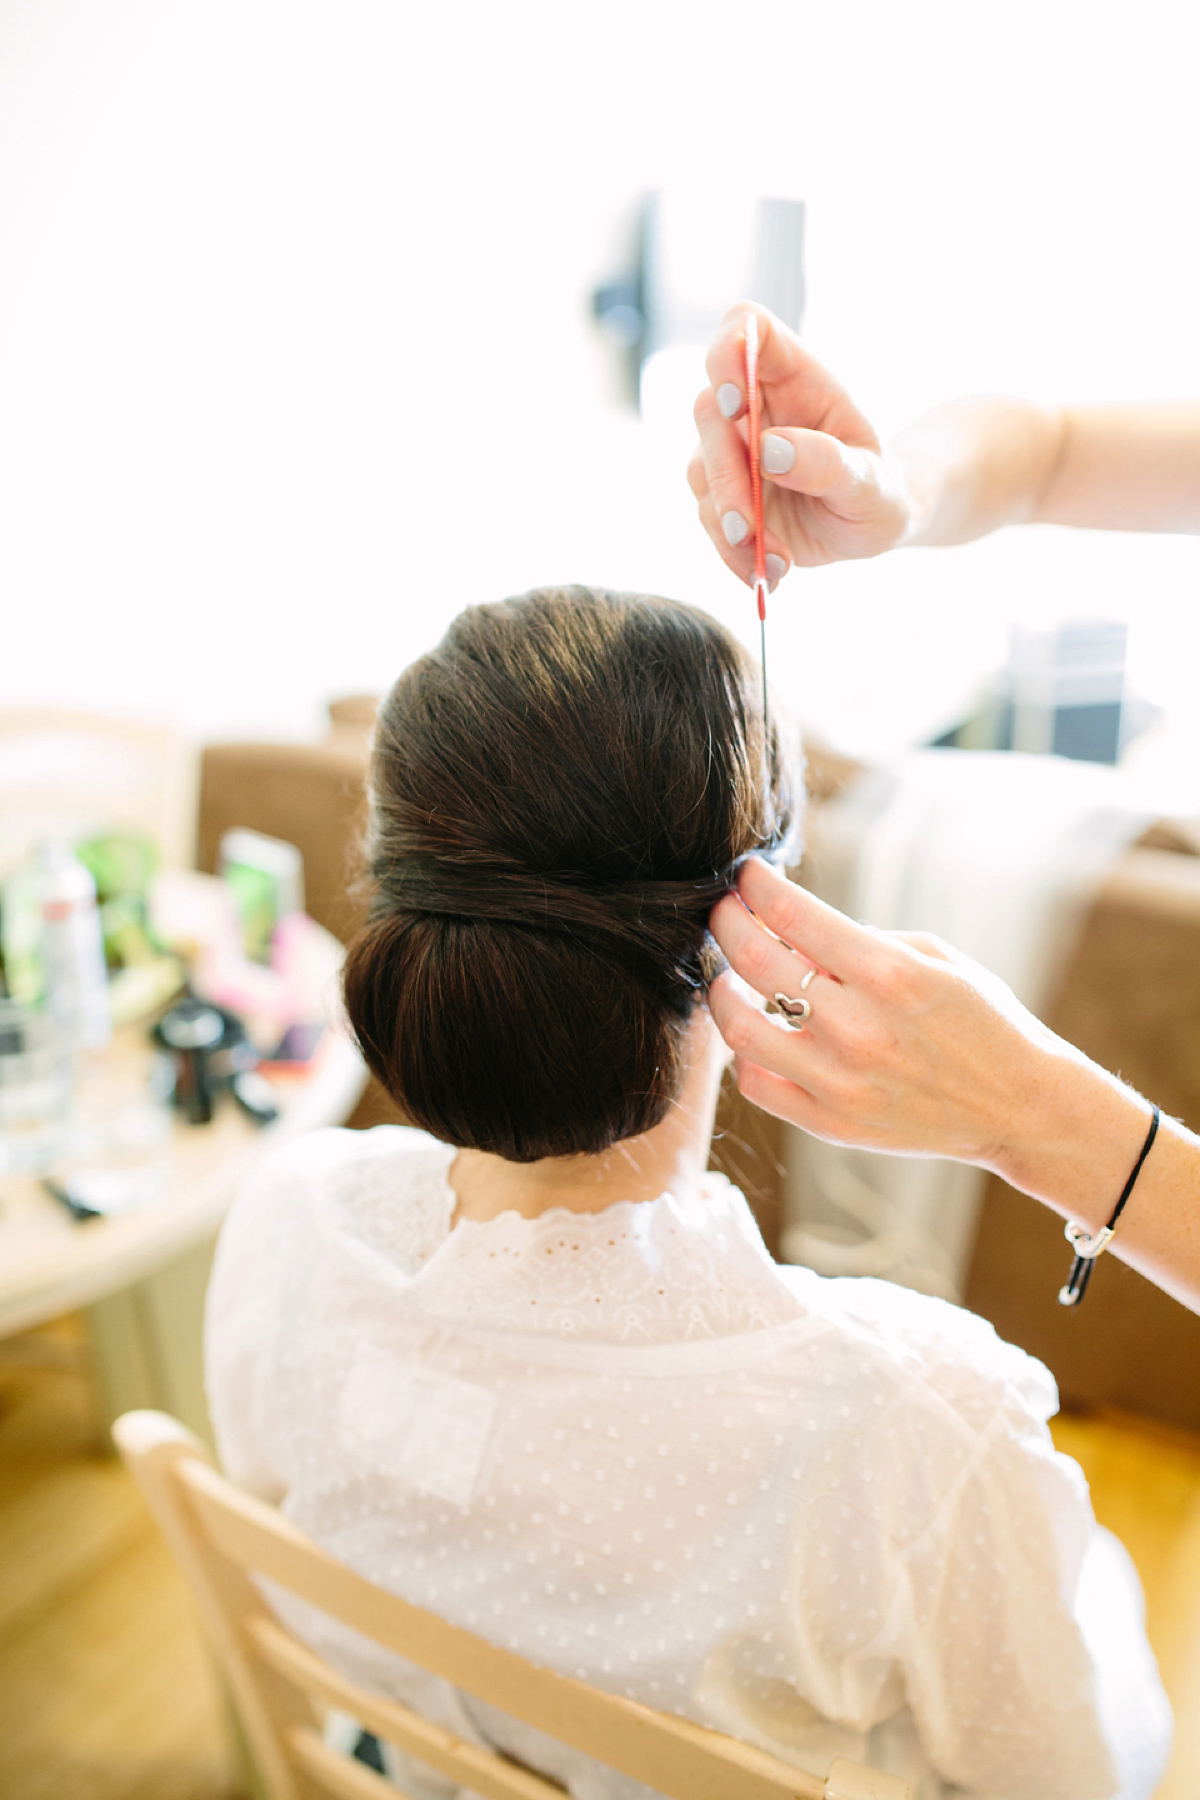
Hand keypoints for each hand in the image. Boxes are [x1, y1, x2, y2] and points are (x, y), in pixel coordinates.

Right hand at [687, 303, 916, 586]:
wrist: (873, 524)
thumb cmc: (880, 491)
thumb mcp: (871, 484)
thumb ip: (828, 464)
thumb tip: (769, 450)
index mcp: (798, 377)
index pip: (747, 328)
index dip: (729, 352)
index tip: (736, 401)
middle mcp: (757, 405)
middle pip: (709, 411)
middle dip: (725, 474)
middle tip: (750, 528)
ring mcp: (734, 448)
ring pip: (700, 471)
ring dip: (729, 524)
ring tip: (776, 561)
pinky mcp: (723, 491)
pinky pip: (707, 517)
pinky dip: (732, 552)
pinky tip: (769, 573)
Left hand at [708, 858, 1065, 1167]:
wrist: (1017, 1107)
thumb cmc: (980, 1021)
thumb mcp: (934, 959)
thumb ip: (859, 942)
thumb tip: (787, 928)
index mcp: (890, 974)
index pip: (791, 914)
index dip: (755, 885)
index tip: (745, 875)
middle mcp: (859, 1028)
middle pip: (752, 961)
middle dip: (726, 923)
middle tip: (724, 913)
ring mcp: (840, 1082)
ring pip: (738, 1028)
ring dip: (721, 991)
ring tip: (728, 976)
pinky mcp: (830, 1124)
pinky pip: (755, 1083)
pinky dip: (744, 1053)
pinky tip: (758, 1032)